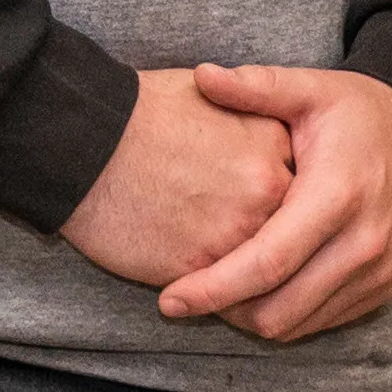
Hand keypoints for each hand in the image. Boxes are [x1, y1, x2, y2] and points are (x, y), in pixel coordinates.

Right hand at [62, 68, 290, 292]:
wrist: (87, 144)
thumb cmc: (144, 113)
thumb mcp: (216, 98)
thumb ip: (255, 124)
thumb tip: (274, 147)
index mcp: (274, 144)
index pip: (304, 185)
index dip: (289, 198)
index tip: (270, 202)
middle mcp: (267, 190)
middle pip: (292, 230)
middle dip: (278, 238)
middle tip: (254, 240)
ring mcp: (237, 233)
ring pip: (263, 269)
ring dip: (252, 275)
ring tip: (236, 273)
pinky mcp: (203, 270)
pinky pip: (225, 292)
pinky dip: (218, 292)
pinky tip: (204, 282)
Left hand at [154, 66, 391, 340]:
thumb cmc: (363, 111)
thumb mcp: (312, 88)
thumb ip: (256, 86)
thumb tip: (201, 76)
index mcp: (338, 193)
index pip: (268, 263)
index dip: (214, 288)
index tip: (170, 300)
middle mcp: (364, 243)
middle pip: (279, 310)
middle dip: (225, 312)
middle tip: (187, 294)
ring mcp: (380, 272)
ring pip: (298, 325)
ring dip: (253, 318)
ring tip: (219, 292)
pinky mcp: (387, 288)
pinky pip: (324, 322)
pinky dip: (287, 315)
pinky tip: (261, 290)